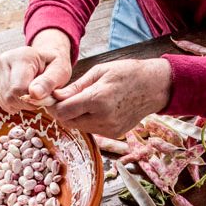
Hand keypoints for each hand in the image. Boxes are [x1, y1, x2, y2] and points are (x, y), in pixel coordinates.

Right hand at [0, 29, 72, 112]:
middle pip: (9, 96)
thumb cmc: (55, 65)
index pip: (18, 88)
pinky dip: (15, 103)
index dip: (32, 100)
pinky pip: (3, 101)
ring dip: (22, 104)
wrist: (45, 59)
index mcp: (21, 56)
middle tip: (40, 97)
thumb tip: (34, 94)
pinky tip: (25, 95)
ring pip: (5, 100)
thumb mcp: (60, 71)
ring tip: (33, 94)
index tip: (44, 97)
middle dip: (27, 103)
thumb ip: (49, 82)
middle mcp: (5, 61)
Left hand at [48, 58, 171, 137]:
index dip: (53, 106)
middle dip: (62, 112)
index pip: (63, 111)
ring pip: (79, 127)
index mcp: (98, 100)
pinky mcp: (114, 133)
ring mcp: (110, 129)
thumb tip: (55, 96)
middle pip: (69, 122)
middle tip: (63, 100)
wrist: (155, 86)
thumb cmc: (127, 73)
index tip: (51, 98)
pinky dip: (88, 120)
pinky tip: (95, 108)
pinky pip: (92, 130)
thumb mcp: (99, 72)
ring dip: (75, 116)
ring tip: (81, 101)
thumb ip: (76, 87)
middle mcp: (103, 118)